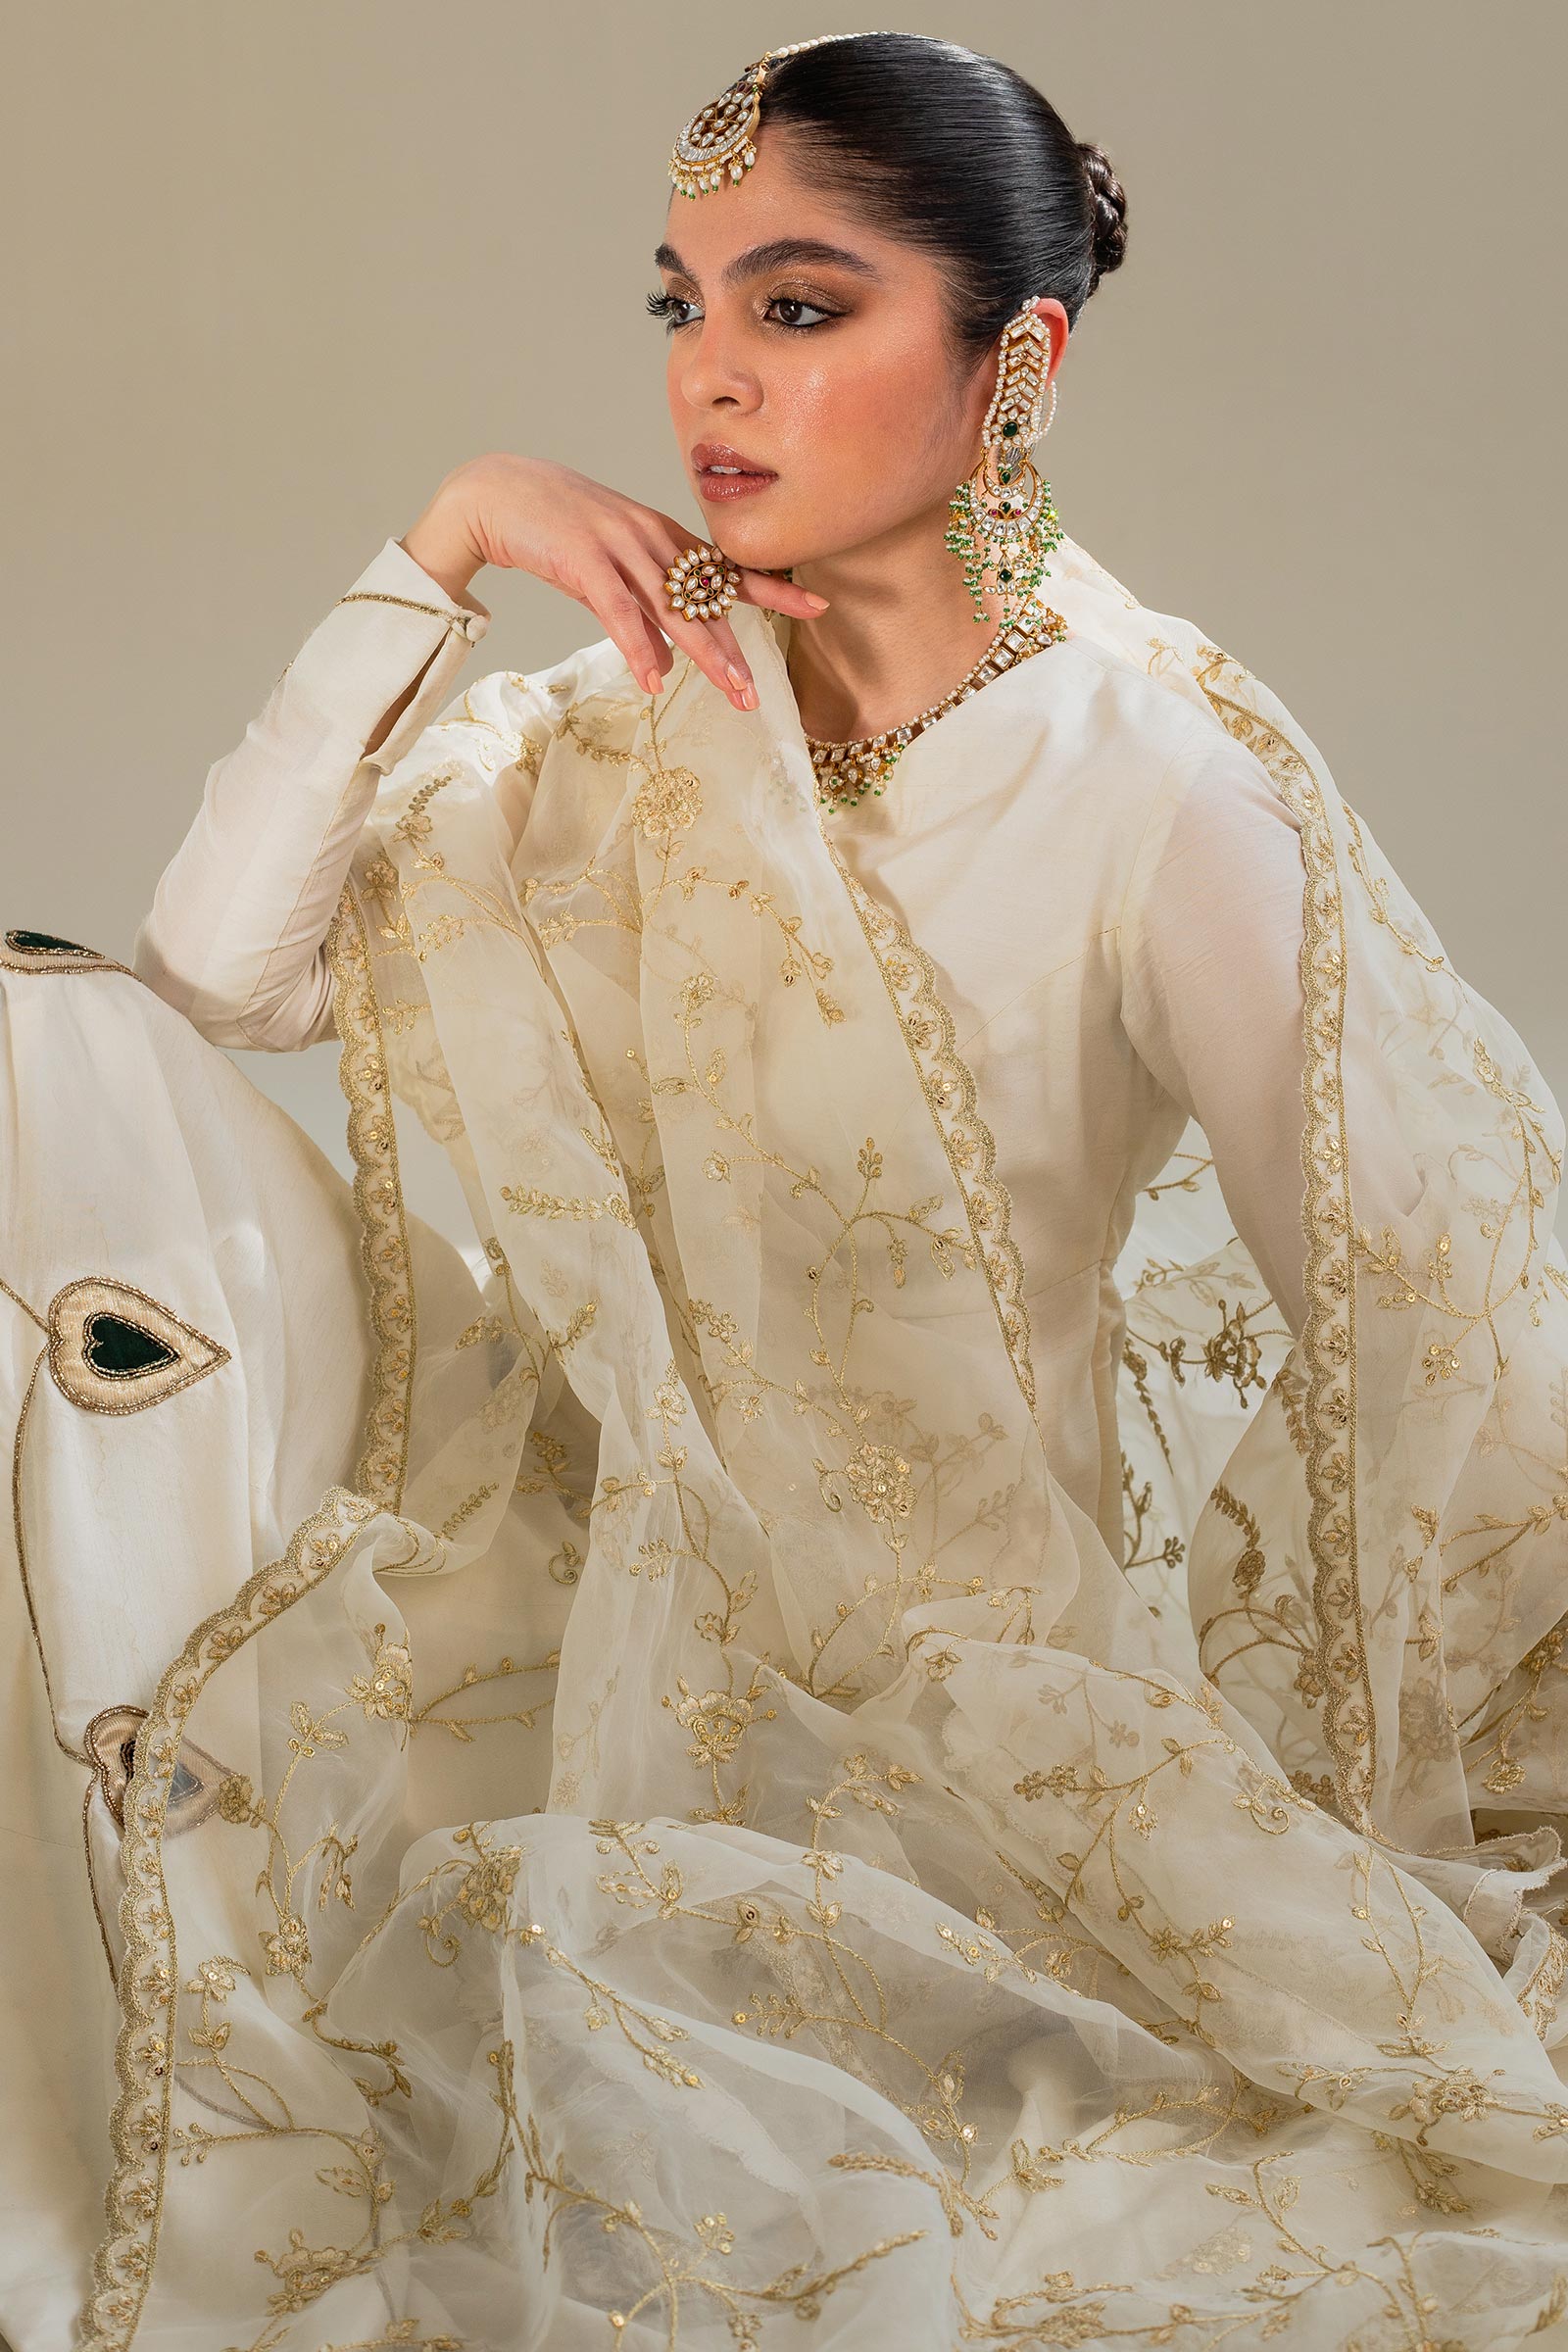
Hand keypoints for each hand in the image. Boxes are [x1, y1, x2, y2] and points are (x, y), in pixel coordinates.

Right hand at [401, 454, 826, 711]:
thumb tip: (669, 659)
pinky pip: (618, 609)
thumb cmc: (552, 530)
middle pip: (703, 599)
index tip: (817, 605)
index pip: (725, 567)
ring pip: (671, 606)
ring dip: (703, 653)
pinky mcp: (583, 558)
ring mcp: (618, 545)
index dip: (773, 587)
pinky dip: (638, 645)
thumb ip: (641, 609)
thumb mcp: (608, 570)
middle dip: (734, 648)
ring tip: (729, 691)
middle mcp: (649, 537)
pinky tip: (653, 680)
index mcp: (661, 536)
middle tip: (756, 691)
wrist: (494, 493)